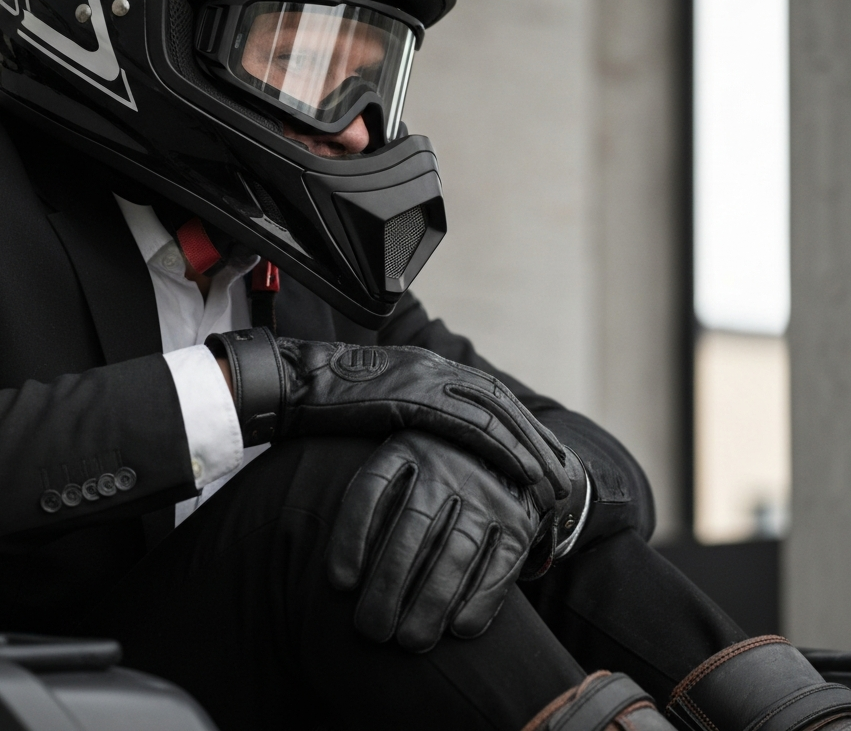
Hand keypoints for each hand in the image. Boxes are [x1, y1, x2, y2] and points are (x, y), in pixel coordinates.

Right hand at [205, 328, 572, 502]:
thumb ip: (398, 415)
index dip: (516, 424)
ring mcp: (425, 380)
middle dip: (534, 438)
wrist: (290, 382)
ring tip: (553, 483)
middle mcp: (431, 368)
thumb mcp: (368, 405)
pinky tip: (522, 473)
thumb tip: (416, 445)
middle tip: (561, 472)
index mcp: (422, 367)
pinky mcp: (414, 399)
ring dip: (529, 448)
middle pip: (499, 402)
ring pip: (496, 413)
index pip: (483, 394)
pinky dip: (503, 449)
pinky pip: (471, 426)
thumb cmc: (318, 400)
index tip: (539, 453)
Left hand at [327, 430, 543, 651]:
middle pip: (412, 527)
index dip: (352, 536)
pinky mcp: (517, 521)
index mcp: (405, 447)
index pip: (372, 488)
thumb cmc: (425, 482)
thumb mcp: (394, 473)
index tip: (340, 583)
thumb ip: (370, 510)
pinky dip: (481, 599)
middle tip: (371, 629)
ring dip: (433, 601)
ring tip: (411, 641)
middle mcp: (445, 465)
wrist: (499, 457)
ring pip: (456, 550)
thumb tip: (342, 578)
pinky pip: (500, 563)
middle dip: (389, 584)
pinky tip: (459, 628)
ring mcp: (485, 491)